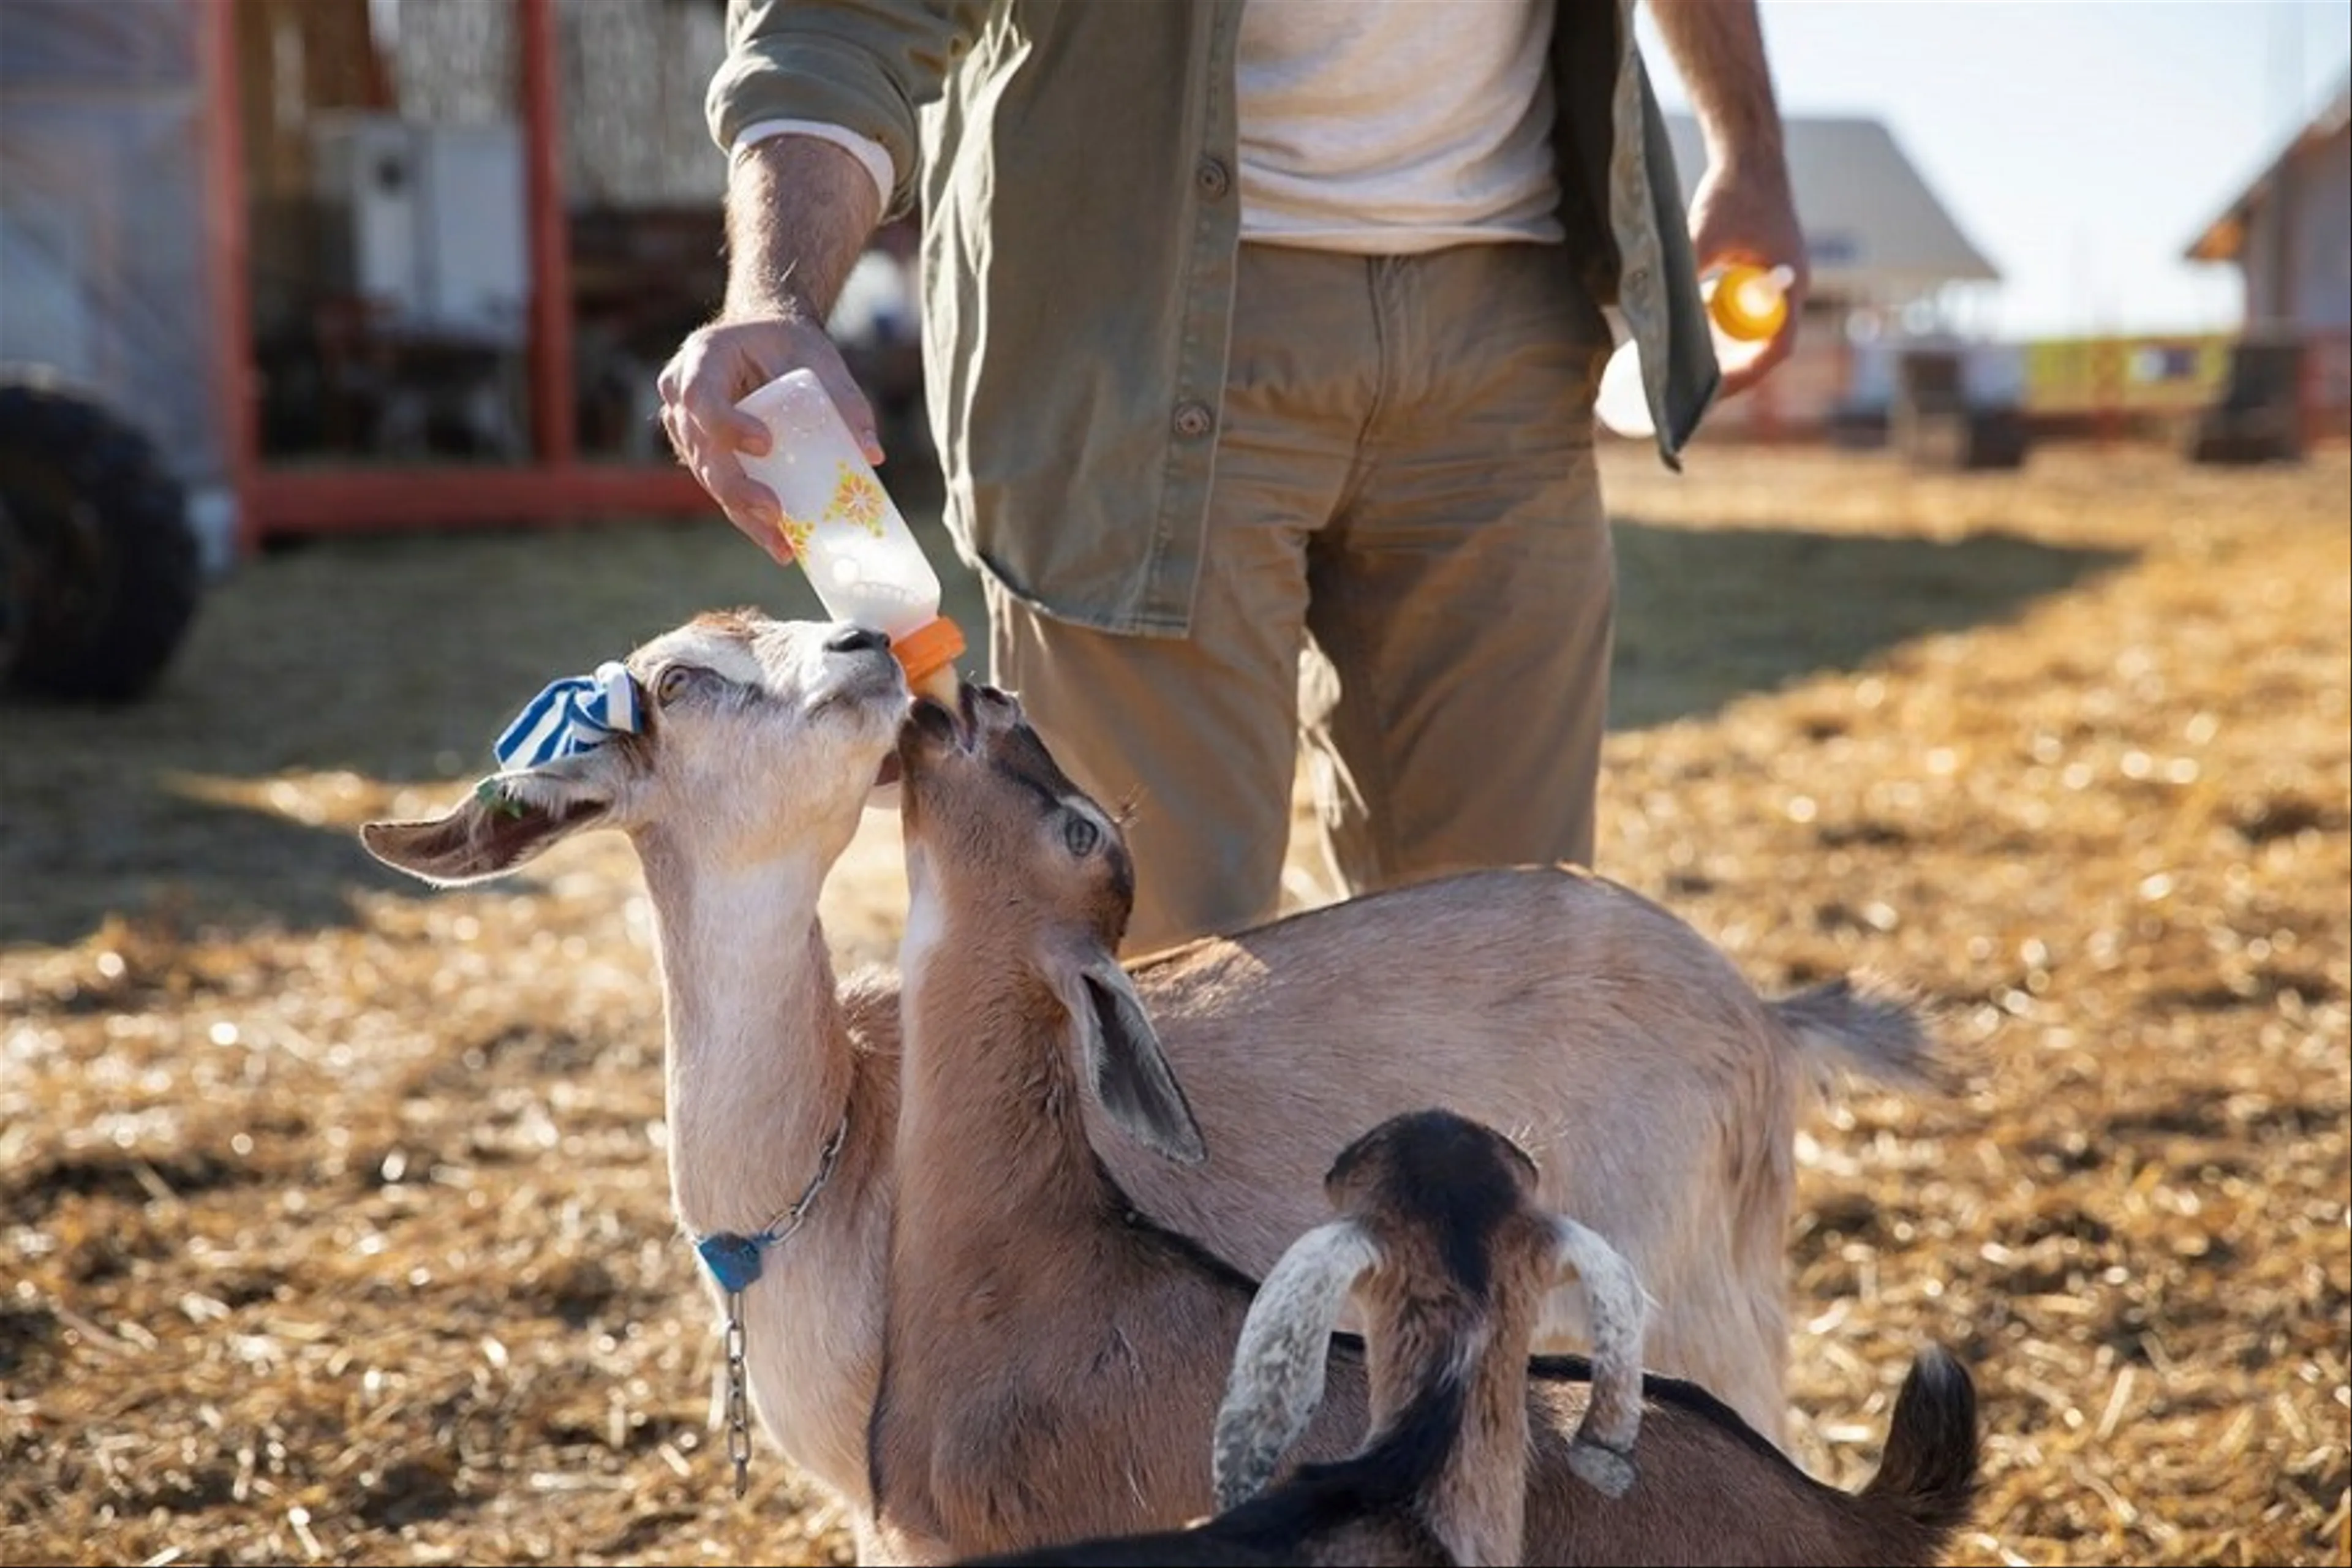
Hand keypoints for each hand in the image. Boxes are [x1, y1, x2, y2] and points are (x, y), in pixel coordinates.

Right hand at [657, 311, 883, 564]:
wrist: (763, 339)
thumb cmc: (788, 344)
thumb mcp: (818, 357)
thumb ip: (845, 399)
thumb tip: (872, 454)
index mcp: (703, 357)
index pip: (701, 397)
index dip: (726, 425)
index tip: (765, 444)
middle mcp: (682, 394)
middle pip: (702, 450)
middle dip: (738, 488)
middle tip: (776, 512)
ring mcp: (687, 428)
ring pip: (710, 477)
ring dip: (744, 514)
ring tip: (782, 543)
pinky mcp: (703, 455)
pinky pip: (722, 489)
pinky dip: (750, 516)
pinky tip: (780, 543)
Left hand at [1685, 158, 1808, 397]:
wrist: (1748, 156)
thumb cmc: (1732, 192)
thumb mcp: (1703, 235)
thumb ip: (1685, 270)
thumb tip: (1655, 308)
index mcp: (1788, 285)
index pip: (1776, 347)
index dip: (1747, 374)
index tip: (1713, 391)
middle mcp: (1789, 288)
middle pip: (1765, 347)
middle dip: (1734, 372)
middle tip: (1693, 394)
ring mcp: (1778, 281)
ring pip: (1755, 331)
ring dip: (1728, 352)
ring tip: (1690, 373)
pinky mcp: (1762, 272)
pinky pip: (1747, 312)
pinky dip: (1724, 328)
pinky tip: (1694, 335)